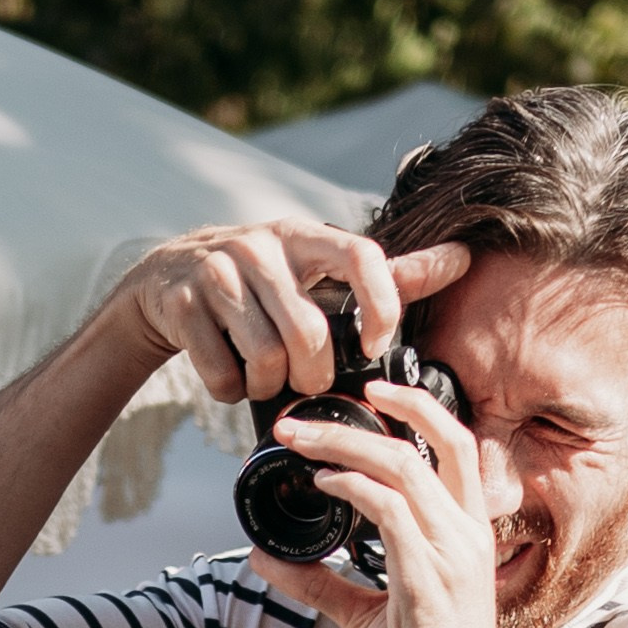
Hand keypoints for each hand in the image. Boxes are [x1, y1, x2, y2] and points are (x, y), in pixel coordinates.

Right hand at [112, 219, 470, 405]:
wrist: (165, 280)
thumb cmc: (261, 282)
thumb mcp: (317, 269)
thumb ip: (387, 275)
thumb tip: (462, 259)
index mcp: (304, 236)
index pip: (361, 256)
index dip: (380, 306)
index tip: (377, 345)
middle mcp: (260, 246)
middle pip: (309, 333)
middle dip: (314, 375)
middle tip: (307, 380)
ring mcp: (216, 272)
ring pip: (265, 359)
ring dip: (269, 386)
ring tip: (266, 377)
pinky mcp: (181, 305)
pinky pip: (221, 375)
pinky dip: (230, 391)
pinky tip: (230, 375)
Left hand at [252, 375, 527, 627]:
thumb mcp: (366, 614)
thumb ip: (323, 582)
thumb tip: (267, 559)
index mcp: (468, 532)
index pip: (456, 445)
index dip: (416, 408)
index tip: (369, 393)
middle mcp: (468, 532)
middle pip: (433, 439)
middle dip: (371, 413)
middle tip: (306, 417)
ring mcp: (452, 551)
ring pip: (403, 464)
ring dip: (343, 445)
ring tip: (299, 443)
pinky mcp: (428, 576)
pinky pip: (388, 508)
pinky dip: (351, 486)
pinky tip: (321, 484)